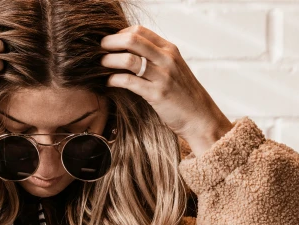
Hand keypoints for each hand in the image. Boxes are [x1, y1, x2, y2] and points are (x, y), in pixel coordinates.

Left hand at [100, 25, 232, 154]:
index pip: (140, 31)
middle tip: (98, 49)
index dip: (120, 34)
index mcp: (169, 50)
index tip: (109, 43)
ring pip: (129, 60)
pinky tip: (108, 83)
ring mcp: (163, 76)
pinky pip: (129, 82)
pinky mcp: (157, 95)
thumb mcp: (173, 70)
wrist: (200, 118)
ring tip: (100, 65)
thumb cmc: (183, 96)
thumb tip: (130, 54)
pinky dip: (114, 80)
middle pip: (132, 39)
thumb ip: (155, 59)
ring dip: (109, 60)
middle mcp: (167, 59)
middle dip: (111, 42)